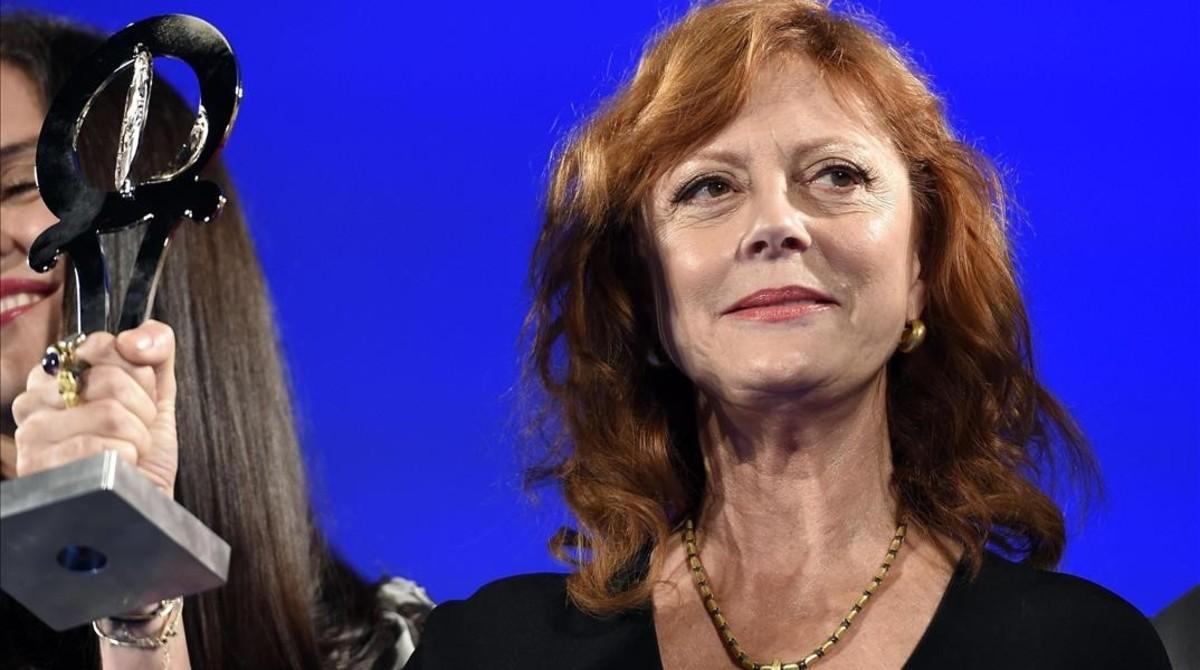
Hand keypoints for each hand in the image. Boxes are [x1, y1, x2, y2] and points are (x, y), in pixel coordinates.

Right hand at [11, 320, 178, 495]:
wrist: (143, 502)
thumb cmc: (144, 449)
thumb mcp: (157, 390)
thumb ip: (155, 347)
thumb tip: (133, 339)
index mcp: (55, 373)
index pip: (103, 345)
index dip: (139, 376)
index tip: (136, 399)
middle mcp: (33, 400)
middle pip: (111, 379)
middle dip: (143, 410)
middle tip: (134, 432)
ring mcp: (31, 434)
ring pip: (111, 413)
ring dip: (138, 438)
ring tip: (127, 452)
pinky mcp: (40, 467)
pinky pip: (102, 446)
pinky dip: (127, 459)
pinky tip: (117, 468)